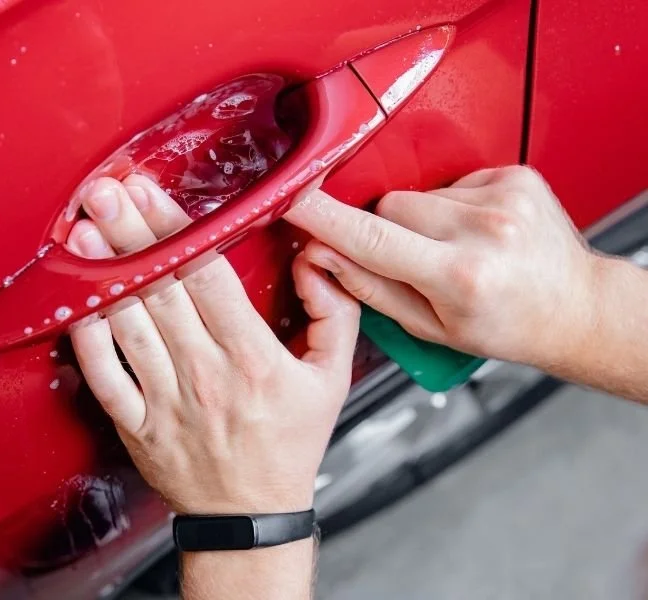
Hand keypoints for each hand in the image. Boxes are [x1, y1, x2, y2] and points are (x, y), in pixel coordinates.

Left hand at [67, 175, 359, 513]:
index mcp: (251, 357)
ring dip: (103, 274)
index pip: (206, 276)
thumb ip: (333, 315)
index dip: (175, 228)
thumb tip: (317, 258)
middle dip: (130, 233)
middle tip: (104, 191)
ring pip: (128, 325)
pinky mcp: (136, 425)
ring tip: (85, 231)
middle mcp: (204, 374)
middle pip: (160, 289)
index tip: (151, 192)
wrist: (250, 515)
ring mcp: (165, 400)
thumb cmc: (290, 442)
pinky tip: (76, 301)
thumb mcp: (332, 379)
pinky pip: (104, 376)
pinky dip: (87, 339)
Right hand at [285, 165, 599, 370]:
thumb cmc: (505, 326)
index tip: (295, 202)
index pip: (373, 240)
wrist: (574, 308)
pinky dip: (452, 206)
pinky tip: (474, 230)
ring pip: (417, 195)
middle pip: (390, 209)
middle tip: (416, 262)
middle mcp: (485, 232)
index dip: (325, 219)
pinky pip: (450, 182)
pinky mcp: (514, 177)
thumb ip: (371, 290)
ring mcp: (504, 200)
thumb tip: (324, 256)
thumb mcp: (430, 328)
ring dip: (422, 219)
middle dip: (387, 232)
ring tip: (452, 247)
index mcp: (461, 277)